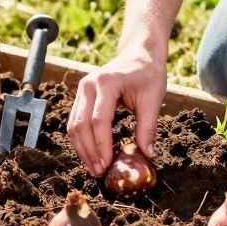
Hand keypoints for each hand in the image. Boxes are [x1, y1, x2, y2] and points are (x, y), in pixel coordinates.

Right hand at [67, 48, 167, 176]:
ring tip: (94, 167)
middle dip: (89, 151)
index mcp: (107, 83)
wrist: (139, 54)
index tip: (108, 164)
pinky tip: (90, 154)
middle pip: (81, 124)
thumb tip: (147, 155)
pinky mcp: (81, 95)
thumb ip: (148, 127)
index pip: (99, 120)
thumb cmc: (148, 74)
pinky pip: (75, 121)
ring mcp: (82, 89)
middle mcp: (89, 85)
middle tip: (99, 172)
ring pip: (73, 125)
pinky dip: (81, 140)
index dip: (102, 145)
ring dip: (82, 149)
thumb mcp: (153, 99)